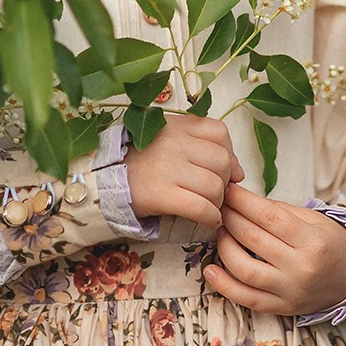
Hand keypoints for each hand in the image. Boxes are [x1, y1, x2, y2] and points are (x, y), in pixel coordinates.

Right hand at [125, 115, 244, 226]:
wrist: (105, 178)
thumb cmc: (143, 160)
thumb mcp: (170, 139)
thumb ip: (204, 146)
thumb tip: (240, 173)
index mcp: (178, 126)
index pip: (220, 132)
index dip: (229, 153)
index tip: (223, 169)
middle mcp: (175, 143)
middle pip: (222, 161)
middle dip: (224, 180)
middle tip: (213, 191)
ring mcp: (168, 168)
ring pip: (214, 186)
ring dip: (217, 202)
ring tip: (208, 206)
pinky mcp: (161, 194)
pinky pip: (200, 208)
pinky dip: (210, 217)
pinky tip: (208, 220)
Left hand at [203, 183, 345, 315]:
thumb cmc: (330, 242)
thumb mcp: (312, 219)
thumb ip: (278, 210)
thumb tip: (242, 201)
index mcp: (311, 241)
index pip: (269, 216)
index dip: (243, 201)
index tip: (228, 190)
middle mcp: (301, 268)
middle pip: (253, 239)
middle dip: (230, 217)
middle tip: (218, 204)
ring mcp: (290, 291)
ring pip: (245, 270)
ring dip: (224, 247)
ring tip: (220, 231)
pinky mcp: (282, 308)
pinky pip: (247, 300)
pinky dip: (225, 286)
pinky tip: (210, 270)